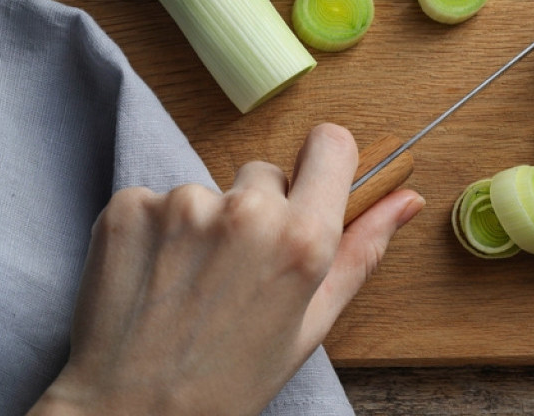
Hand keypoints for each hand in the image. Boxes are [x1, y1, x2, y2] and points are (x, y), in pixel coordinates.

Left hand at [29, 123, 423, 415]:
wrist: (130, 413)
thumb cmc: (227, 381)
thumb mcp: (311, 323)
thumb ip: (362, 252)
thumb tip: (405, 200)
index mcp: (302, 239)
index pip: (331, 143)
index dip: (325, 164)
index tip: (310, 190)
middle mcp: (245, 212)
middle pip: (266, 172)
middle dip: (259, 208)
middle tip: (238, 271)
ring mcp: (181, 205)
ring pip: (209, 190)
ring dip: (203, 223)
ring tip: (189, 285)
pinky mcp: (128, 208)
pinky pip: (155, 199)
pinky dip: (154, 231)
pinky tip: (151, 278)